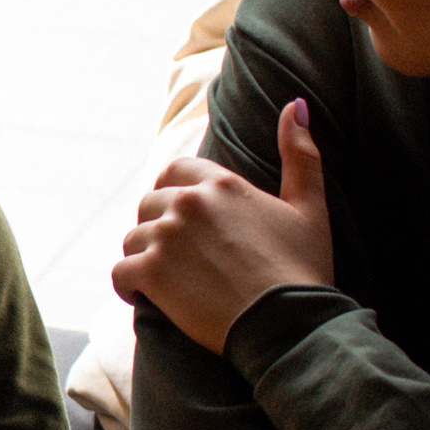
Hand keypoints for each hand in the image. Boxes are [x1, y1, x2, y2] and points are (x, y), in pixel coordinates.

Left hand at [111, 99, 332, 354]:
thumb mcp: (310, 206)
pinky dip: (127, 286)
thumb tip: (297, 105)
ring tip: (166, 280)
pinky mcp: (151, 273)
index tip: (180, 218)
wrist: (290, 323)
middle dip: (157, 227)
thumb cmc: (302, 269)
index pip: (174, 171)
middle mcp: (188, 203)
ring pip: (133, 238)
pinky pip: (120, 272)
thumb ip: (301, 154)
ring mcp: (166, 237)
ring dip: (144, 257)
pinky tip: (142, 296)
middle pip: (149, 205)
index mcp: (221, 184)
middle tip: (176, 256)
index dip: (173, 193)